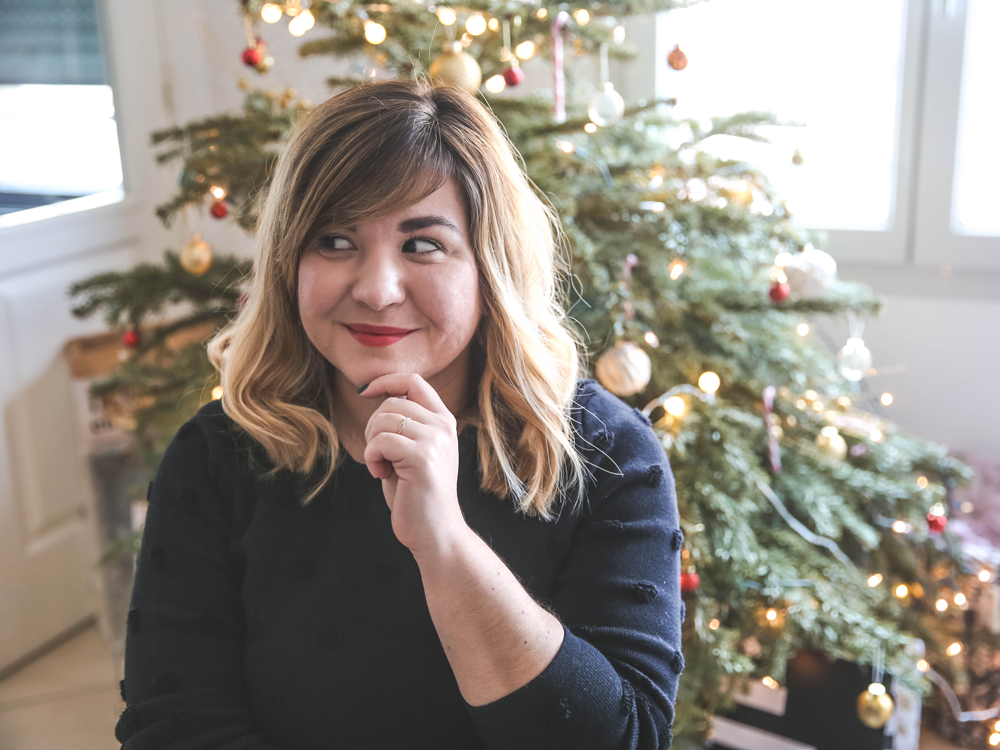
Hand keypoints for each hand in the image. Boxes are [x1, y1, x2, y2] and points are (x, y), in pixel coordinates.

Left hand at [358, 373, 467, 559]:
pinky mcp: (422, 458)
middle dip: (372, 427)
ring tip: (382, 466)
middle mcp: (442, 426)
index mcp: (443, 421)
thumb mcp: (413, 449)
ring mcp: (435, 440)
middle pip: (391, 402)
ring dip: (371, 444)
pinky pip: (380, 442)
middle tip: (379, 454)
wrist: (434, 530)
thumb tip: (382, 395)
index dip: (385, 381)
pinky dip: (371, 458)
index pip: (414, 381)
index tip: (365, 392)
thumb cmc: (416, 493)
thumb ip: (405, 423)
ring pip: (383, 420)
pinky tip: (380, 474)